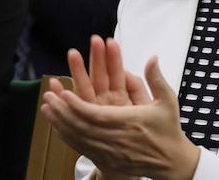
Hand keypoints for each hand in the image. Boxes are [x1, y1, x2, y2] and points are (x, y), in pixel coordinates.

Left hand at [42, 36, 199, 179]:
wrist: (172, 162)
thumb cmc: (168, 129)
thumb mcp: (168, 101)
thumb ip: (157, 78)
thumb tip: (152, 57)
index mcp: (129, 122)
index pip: (97, 115)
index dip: (78, 105)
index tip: (64, 94)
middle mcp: (117, 138)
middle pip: (82, 126)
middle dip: (62, 111)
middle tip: (48, 97)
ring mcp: (111, 152)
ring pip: (79, 138)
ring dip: (61, 123)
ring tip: (46, 108)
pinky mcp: (108, 160)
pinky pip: (82, 148)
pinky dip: (67, 137)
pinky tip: (56, 127)